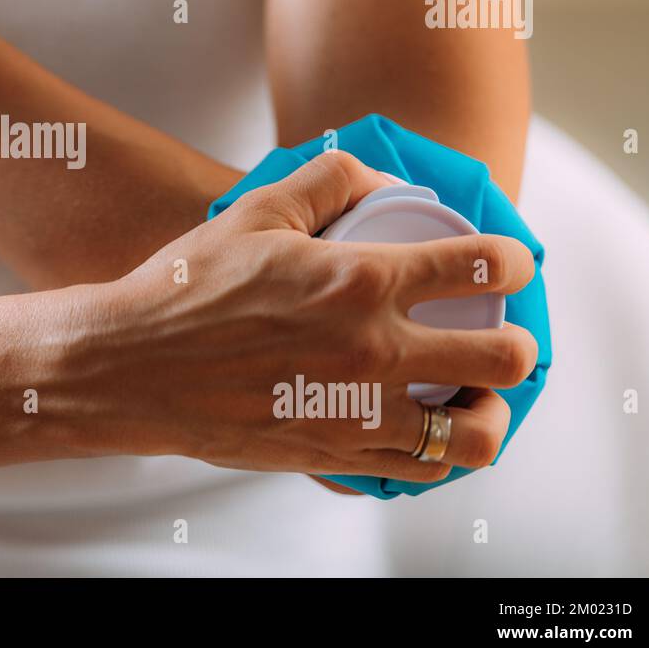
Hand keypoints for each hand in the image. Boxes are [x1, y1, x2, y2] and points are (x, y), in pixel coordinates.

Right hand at [58, 152, 536, 486]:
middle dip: (520, 347)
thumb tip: (389, 184)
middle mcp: (371, 352)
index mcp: (359, 282)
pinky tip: (422, 429)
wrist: (128, 368)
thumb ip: (331, 178)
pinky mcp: (331, 456)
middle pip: (503, 361)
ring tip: (475, 399)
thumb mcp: (255, 209)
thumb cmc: (186, 288)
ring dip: (490, 413)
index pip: (480, 269)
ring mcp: (355, 414)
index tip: (507, 265)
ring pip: (473, 436)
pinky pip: (416, 469)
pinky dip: (437, 452)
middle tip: (505, 340)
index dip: (512, 262)